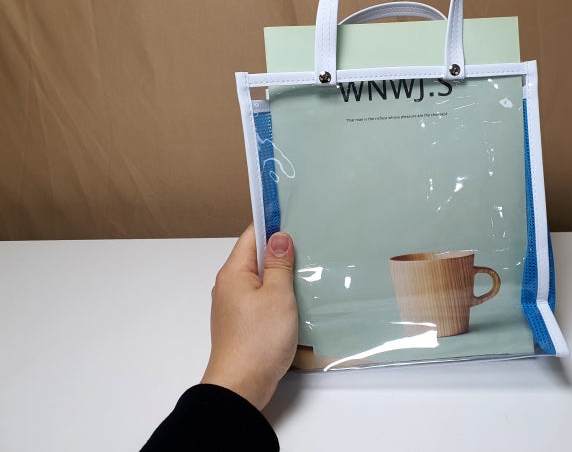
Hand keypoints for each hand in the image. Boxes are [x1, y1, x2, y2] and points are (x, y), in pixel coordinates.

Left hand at [201, 225, 297, 409]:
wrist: (241, 386)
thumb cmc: (259, 339)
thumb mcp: (277, 295)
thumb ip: (279, 264)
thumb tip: (279, 237)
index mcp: (233, 273)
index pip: (251, 236)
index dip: (272, 225)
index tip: (295, 218)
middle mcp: (229, 286)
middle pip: (255, 258)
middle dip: (280, 251)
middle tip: (310, 245)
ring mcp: (234, 307)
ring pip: (260, 280)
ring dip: (280, 276)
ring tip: (308, 271)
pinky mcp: (242, 324)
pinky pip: (261, 300)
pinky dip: (277, 295)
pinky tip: (296, 300)